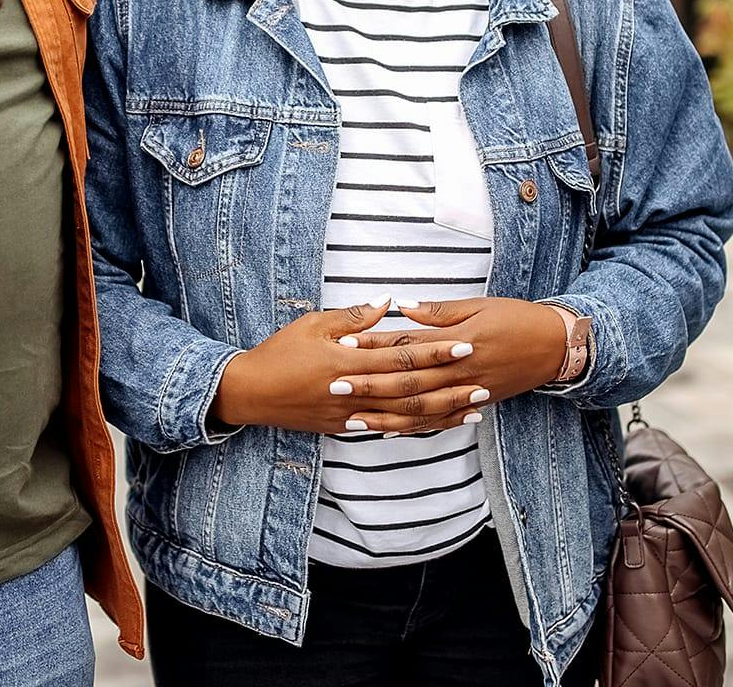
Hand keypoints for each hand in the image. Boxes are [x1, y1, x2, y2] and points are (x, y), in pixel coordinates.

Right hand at [213, 299, 480, 434]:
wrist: (250, 394)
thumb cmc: (279, 353)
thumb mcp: (313, 324)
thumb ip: (354, 316)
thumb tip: (389, 302)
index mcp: (347, 361)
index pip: (401, 355)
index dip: (434, 351)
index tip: (464, 344)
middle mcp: (354, 393)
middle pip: (410, 390)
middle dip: (448, 387)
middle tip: (483, 381)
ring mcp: (350, 416)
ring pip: (405, 417)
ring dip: (441, 413)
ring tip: (472, 409)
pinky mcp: (345, 429)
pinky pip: (388, 430)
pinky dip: (415, 427)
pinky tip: (436, 424)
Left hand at [330, 297, 568, 434]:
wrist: (555, 347)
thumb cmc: (516, 318)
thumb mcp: (479, 305)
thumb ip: (439, 311)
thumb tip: (402, 307)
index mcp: (457, 341)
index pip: (407, 344)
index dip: (374, 345)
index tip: (343, 346)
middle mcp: (459, 371)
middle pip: (406, 380)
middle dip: (369, 384)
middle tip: (334, 387)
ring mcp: (467, 392)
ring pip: (420, 409)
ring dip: (385, 415)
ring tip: (353, 418)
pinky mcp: (474, 405)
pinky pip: (439, 422)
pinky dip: (414, 428)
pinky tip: (389, 432)